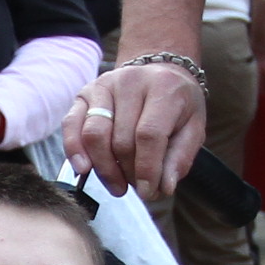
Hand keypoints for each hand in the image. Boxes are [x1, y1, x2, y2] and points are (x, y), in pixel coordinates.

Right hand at [67, 58, 205, 202]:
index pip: (149, 134)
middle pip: (121, 139)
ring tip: (116, 185)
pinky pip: (71, 124)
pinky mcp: (85, 93)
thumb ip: (180, 157)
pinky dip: (74, 150)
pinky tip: (83, 169)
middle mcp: (131, 81)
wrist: (158, 71)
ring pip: (94, 134)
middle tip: (135, 186)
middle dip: (127, 172)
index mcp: (163, 87)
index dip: (147, 168)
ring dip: (103, 168)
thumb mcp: (193, 128)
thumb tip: (164, 187)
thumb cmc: (176, 105)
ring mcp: (104, 85)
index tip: (148, 192)